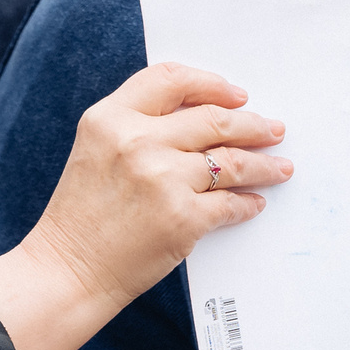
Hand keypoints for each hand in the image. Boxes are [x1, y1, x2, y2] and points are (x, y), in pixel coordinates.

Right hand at [0, 62, 288, 349]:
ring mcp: (163, 179)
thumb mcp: (97, 150)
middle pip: (215, 119)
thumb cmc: (83, 213)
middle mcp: (138, 142)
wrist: (67, 269)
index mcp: (111, 118)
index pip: (171, 80)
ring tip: (281, 167)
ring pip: (234, 161)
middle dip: (254, 124)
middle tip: (274, 130)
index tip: (237, 96)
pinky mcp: (183, 218)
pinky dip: (248, 203)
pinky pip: (231, 203)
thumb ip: (139, 126)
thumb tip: (205, 118)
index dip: (211, 84)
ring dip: (265, 165)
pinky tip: (254, 202)